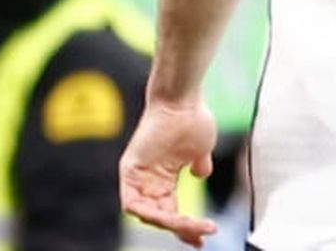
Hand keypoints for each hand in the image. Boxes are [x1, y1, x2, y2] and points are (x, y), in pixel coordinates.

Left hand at [119, 97, 217, 246]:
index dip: (186, 225)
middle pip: (161, 215)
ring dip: (170, 224)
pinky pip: (133, 203)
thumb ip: (199, 164)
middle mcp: (149, 180)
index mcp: (164, 177)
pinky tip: (170, 218)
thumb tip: (201, 174)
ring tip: (192, 226)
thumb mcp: (200, 149)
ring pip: (148, 214)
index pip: (171, 209)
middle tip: (200, 236)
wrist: (184, 100)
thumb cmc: (193, 118)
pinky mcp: (130, 171)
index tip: (205, 235)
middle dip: (181, 229)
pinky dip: (149, 214)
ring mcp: (139, 176)